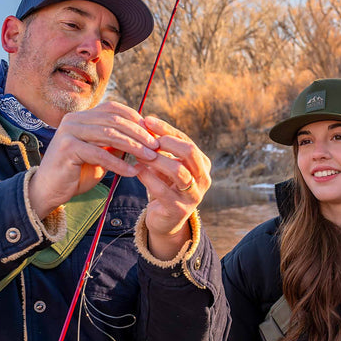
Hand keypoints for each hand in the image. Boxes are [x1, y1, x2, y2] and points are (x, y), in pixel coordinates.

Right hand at [27, 102, 159, 217]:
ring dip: (133, 147)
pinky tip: (132, 171)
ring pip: (109, 134)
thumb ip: (115, 144)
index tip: (153, 134)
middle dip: (139, 134)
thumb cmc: (77, 173)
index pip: (114, 109)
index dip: (135, 119)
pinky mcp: (67, 148)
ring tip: (149, 158)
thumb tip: (144, 137)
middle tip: (156, 147)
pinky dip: (118, 163)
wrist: (49, 190)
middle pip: (114, 120)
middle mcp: (74, 119)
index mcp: (82, 117)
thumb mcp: (101, 155)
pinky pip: (100, 154)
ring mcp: (69, 131)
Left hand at [134, 116, 211, 259]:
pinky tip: (136, 170)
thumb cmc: (165, 186)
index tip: (147, 120)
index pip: (186, 140)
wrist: (165, 219)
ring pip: (178, 171)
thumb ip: (161, 148)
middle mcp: (203, 179)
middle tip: (147, 139)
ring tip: (139, 155)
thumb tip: (145, 121)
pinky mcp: (179, 210)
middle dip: (167, 142)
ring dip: (156, 160)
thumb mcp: (166, 165)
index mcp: (202, 164)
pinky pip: (163, 190)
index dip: (166, 129)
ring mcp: (194, 195)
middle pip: (189, 151)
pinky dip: (148, 178)